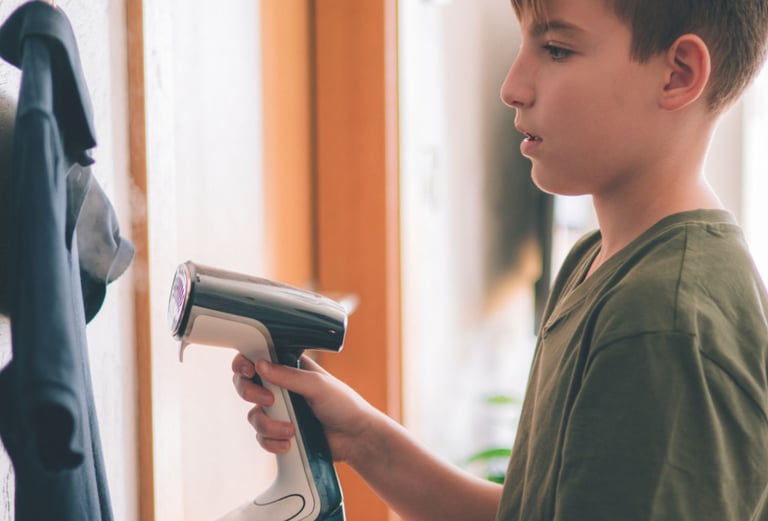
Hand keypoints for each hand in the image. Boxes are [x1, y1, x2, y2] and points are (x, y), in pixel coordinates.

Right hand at [231, 353, 374, 463]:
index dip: (245, 363)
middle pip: (245, 385)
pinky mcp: (279, 433)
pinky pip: (261, 437)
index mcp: (289, 367)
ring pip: (253, 415)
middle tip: (268, 400)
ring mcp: (279, 411)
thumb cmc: (343, 404)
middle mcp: (280, 387)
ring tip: (291, 429)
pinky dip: (272, 441)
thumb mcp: (318, 385)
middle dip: (250, 393)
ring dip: (268, 424)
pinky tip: (289, 442)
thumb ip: (288, 376)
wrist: (355, 438)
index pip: (257, 358)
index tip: (249, 371)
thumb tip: (260, 365)